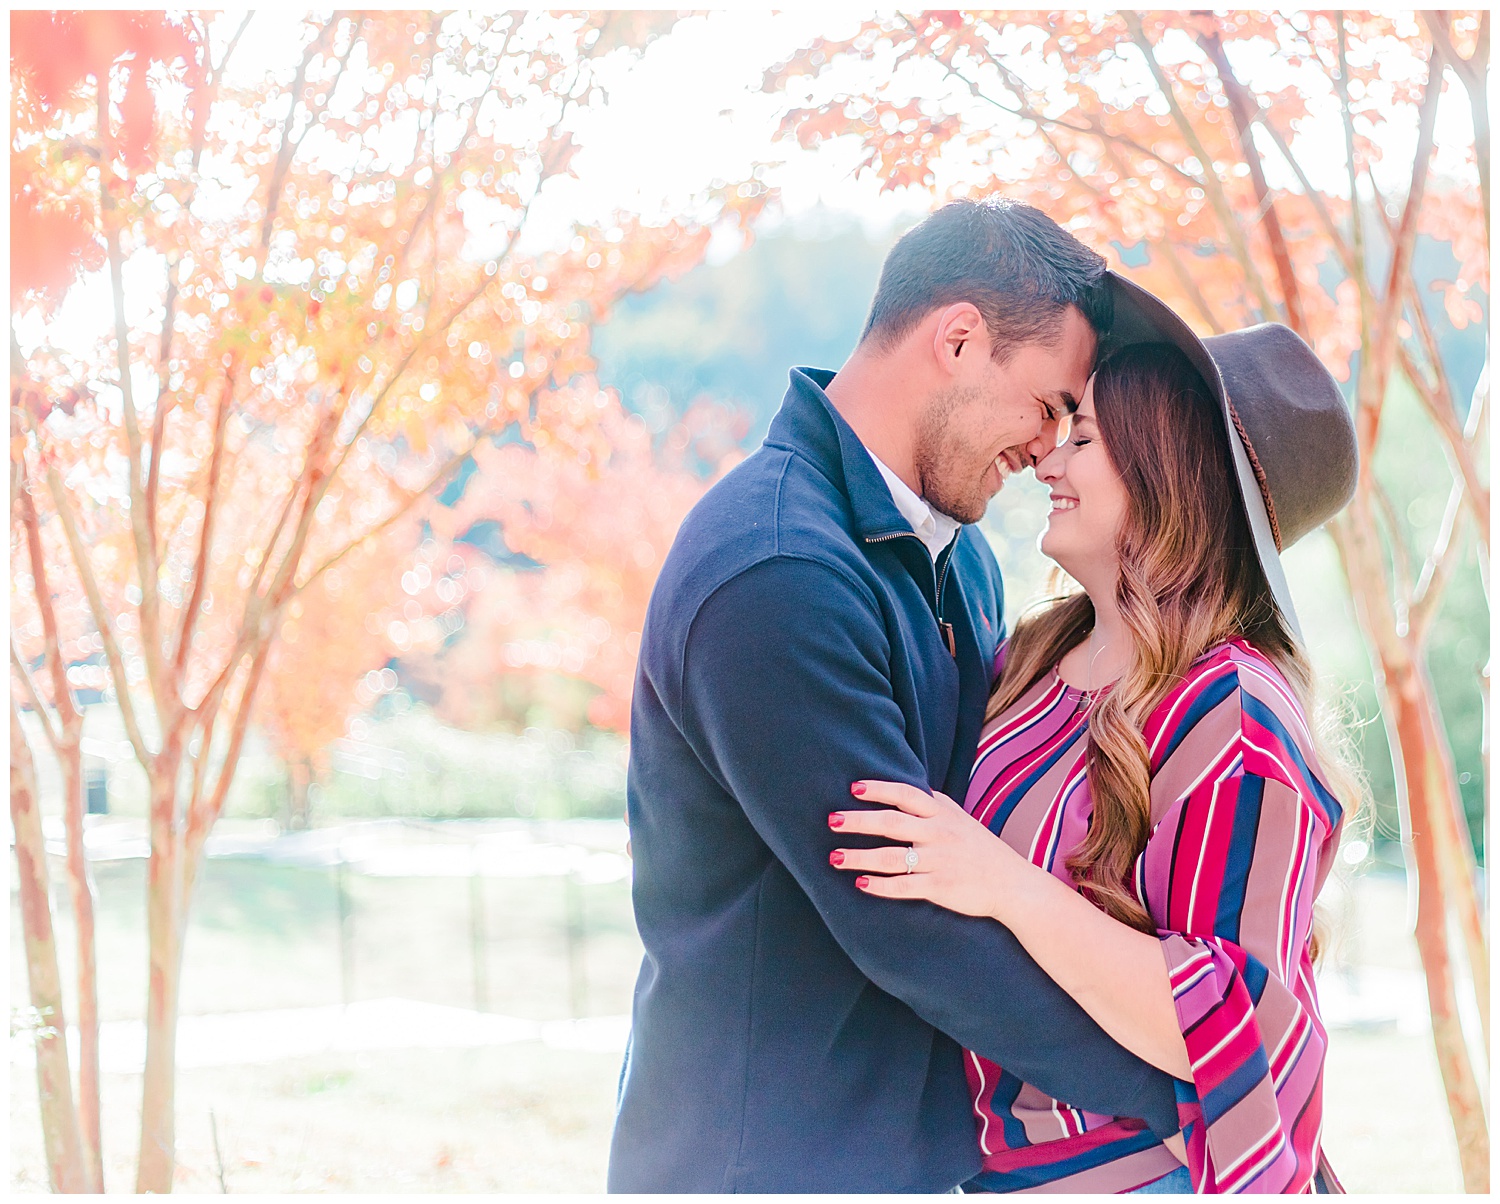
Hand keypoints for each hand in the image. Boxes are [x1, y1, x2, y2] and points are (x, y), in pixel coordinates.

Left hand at [828, 780, 1028, 919]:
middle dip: (859, 821)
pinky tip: (861, 884)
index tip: (853, 788)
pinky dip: (880, 886)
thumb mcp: (959, 817)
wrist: (1012, 884)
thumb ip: (931, 804)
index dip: (879, 789)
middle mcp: (939, 833)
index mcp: (942, 813)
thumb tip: (898, 789)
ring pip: (892, 858)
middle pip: (892, 824)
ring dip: (860, 858)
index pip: (906, 795)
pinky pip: (904, 887)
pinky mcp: (941, 888)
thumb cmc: (979, 848)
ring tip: (835, 858)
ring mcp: (940, 861)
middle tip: (832, 820)